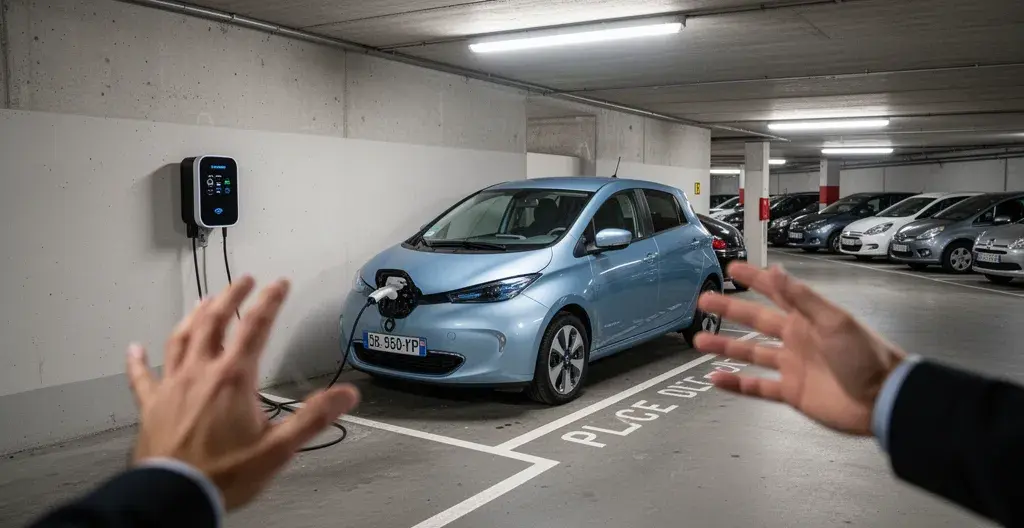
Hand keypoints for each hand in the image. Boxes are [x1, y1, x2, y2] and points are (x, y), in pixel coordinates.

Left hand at [125, 276, 359, 509]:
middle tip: (243, 280)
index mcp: (233, 378)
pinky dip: (137, 360)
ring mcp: (172, 386)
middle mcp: (200, 373)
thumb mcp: (278, 448)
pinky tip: (133, 348)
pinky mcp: (151, 405)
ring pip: (181, 338)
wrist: (173, 497)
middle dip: (230, 296)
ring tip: (203, 300)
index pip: (255, 326)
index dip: (270, 301)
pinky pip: (142, 376)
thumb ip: (313, 417)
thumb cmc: (225, 474)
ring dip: (194, 315)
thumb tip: (347, 394)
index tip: (279, 284)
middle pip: (214, 321)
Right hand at [694, 262, 904, 434]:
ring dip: (725, 346)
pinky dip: (736, 384)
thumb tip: (775, 271)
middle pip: (755, 321)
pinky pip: (757, 387)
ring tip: (699, 340)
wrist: (883, 399)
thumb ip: (801, 298)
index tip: (733, 268)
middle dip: (729, 309)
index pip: (775, 292)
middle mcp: (796, 339)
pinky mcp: (791, 392)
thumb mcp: (833, 320)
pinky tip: (716, 378)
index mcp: (807, 318)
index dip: (755, 279)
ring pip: (750, 353)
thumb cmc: (865, 354)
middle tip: (704, 300)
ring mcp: (792, 366)